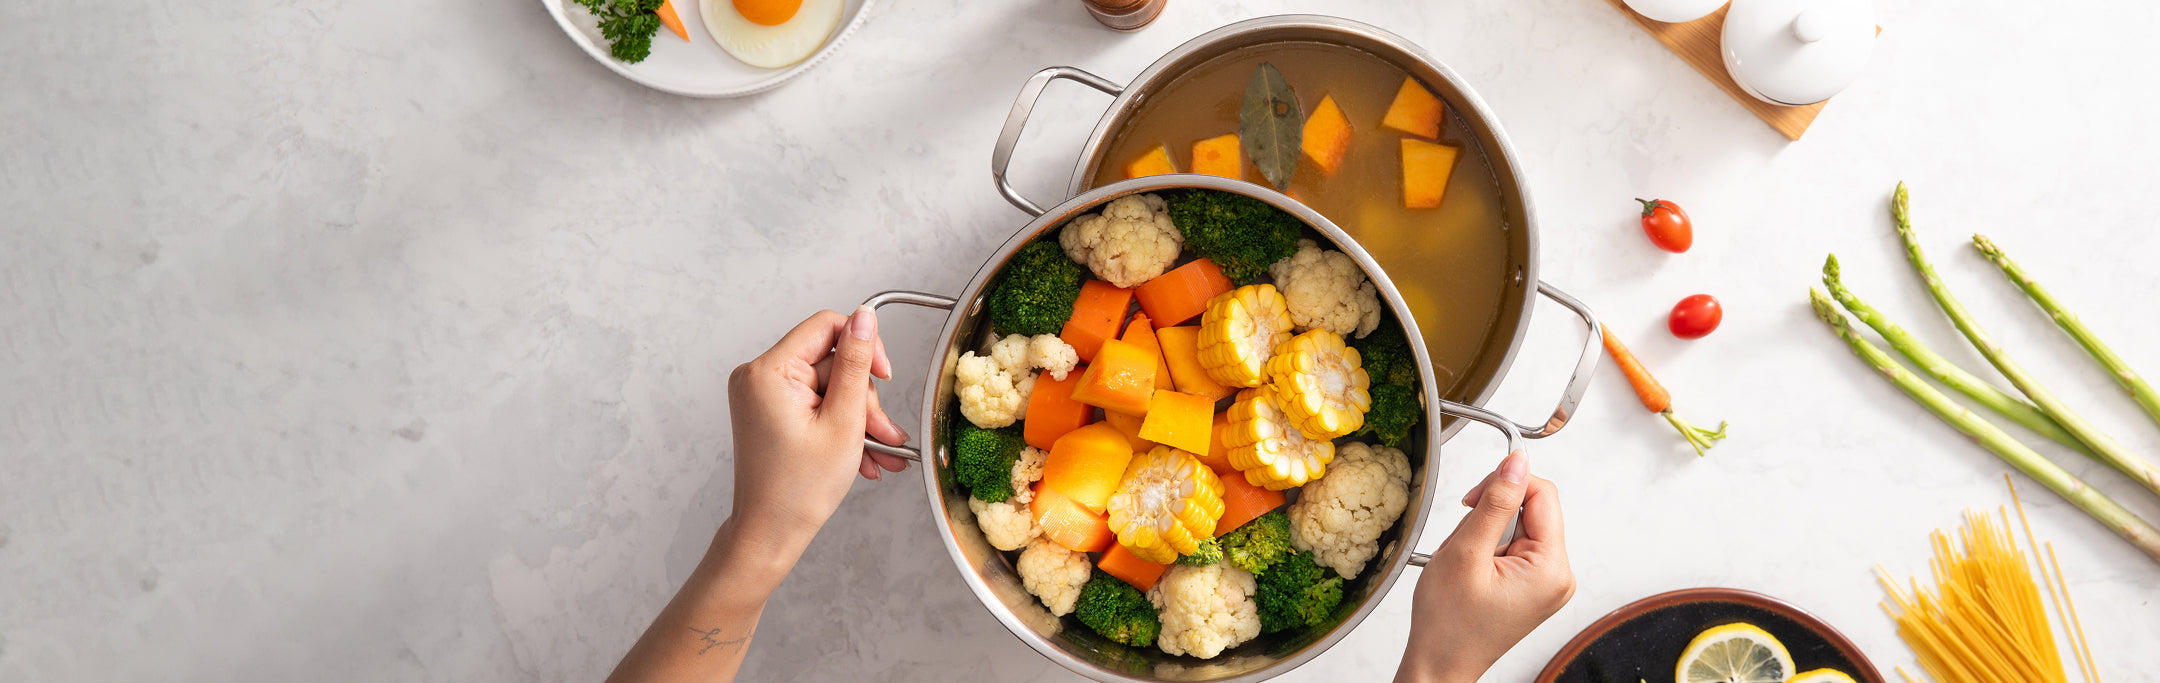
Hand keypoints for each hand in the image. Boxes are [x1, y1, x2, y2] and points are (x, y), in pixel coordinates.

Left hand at [725, 307, 909, 547]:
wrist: (770, 533)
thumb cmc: (798, 490)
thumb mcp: (843, 420)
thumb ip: (856, 364)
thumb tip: (864, 317)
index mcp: (768, 372)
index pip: (827, 326)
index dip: (864, 346)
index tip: (885, 375)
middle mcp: (758, 376)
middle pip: (831, 363)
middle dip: (863, 400)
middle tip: (883, 434)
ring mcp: (762, 395)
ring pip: (828, 387)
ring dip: (857, 418)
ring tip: (880, 452)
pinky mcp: (769, 411)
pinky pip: (815, 404)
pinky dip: (838, 425)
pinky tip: (861, 454)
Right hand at [1395, 452, 1573, 682]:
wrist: (1440, 664)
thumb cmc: (1448, 623)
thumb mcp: (1466, 551)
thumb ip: (1495, 502)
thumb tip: (1517, 462)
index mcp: (1552, 568)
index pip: (1543, 494)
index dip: (1505, 484)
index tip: (1474, 499)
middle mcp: (1559, 577)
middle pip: (1534, 509)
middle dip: (1493, 514)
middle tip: (1466, 542)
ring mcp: (1548, 583)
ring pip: (1521, 526)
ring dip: (1488, 533)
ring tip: (1468, 562)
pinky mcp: (1534, 587)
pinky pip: (1516, 547)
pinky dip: (1490, 548)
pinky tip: (1475, 570)